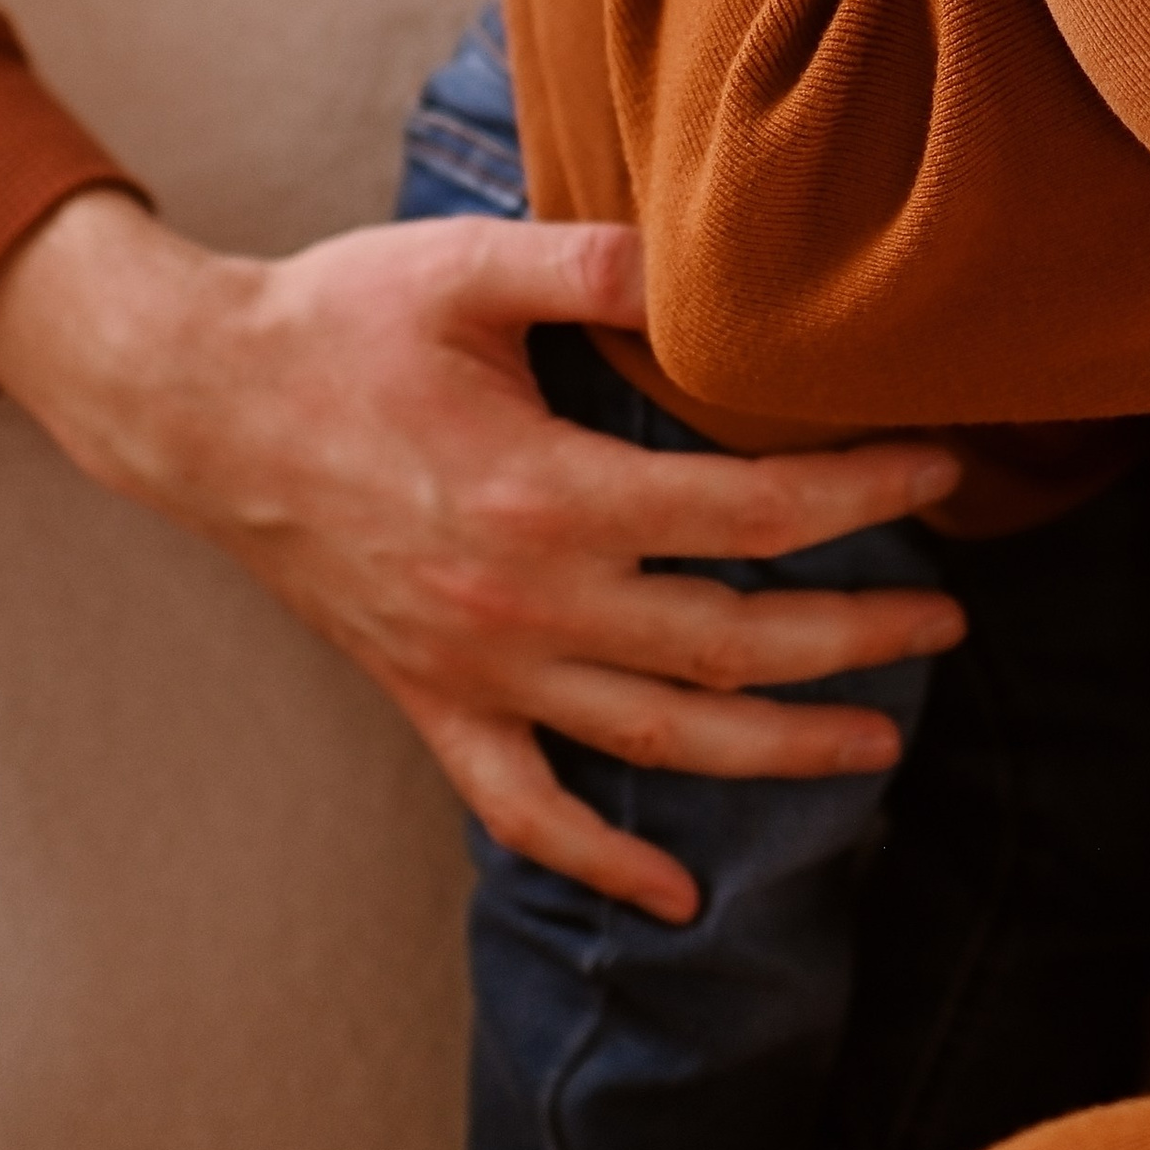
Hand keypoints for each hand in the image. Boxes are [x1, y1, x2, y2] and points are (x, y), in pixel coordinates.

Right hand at [0, 191, 964, 919]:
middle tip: (951, 619)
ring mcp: (477, 670)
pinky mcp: (430, 702)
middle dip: (859, 636)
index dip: (861, 496)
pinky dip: (602, 861)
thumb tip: (706, 256)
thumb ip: (594, 259)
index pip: (748, 514)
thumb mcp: (468, 262)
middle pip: (732, 646)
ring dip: (780, 751)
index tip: (940, 468)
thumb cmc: (338, 321)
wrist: (199, 407)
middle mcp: (525, 604)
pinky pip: (525, 810)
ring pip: (658, 740)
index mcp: (547, 493)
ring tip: (880, 736)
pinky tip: (676, 893)